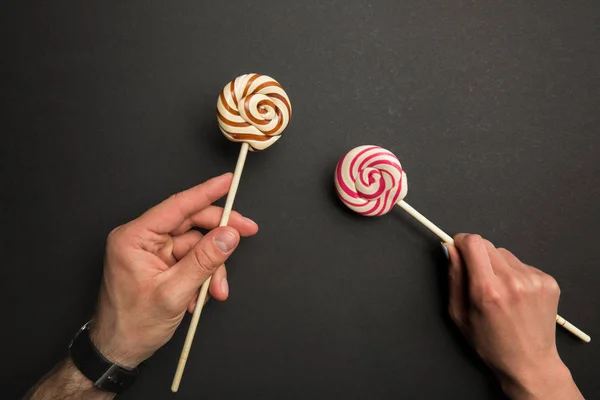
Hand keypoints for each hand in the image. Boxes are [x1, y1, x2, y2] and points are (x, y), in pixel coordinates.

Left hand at [90, 173, 258, 366]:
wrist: (118, 350)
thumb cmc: (131, 325)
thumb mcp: (173, 293)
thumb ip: (204, 261)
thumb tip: (228, 235)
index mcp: (134, 238)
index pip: (177, 206)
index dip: (205, 192)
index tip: (227, 181)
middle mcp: (143, 240)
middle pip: (191, 224)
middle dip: (218, 238)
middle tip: (245, 234)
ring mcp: (153, 253)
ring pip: (196, 246)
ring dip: (211, 269)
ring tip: (216, 291)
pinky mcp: (162, 266)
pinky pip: (192, 261)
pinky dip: (203, 277)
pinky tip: (200, 297)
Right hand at [444, 234, 582, 399]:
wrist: (529, 362)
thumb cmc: (489, 342)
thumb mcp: (458, 313)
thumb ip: (453, 277)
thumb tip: (450, 247)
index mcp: (487, 289)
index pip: (473, 242)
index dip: (461, 242)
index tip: (458, 250)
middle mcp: (513, 280)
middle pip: (487, 244)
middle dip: (477, 255)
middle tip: (477, 277)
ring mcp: (534, 279)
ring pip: (504, 253)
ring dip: (497, 265)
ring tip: (499, 290)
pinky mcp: (548, 281)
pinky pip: (522, 264)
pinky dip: (514, 273)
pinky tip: (515, 295)